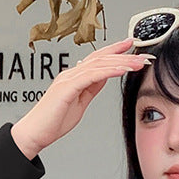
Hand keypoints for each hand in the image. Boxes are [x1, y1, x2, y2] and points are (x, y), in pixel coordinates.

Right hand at [11, 36, 152, 157]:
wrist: (35, 132)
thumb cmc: (53, 122)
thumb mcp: (80, 103)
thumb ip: (91, 88)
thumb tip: (104, 77)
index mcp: (75, 77)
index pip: (98, 60)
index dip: (115, 51)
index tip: (131, 46)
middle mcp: (71, 74)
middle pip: (101, 58)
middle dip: (123, 55)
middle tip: (142, 54)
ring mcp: (68, 79)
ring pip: (99, 65)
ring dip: (121, 62)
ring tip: (138, 62)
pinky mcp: (67, 88)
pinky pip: (91, 76)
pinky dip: (108, 71)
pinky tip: (121, 70)